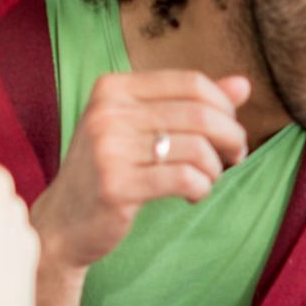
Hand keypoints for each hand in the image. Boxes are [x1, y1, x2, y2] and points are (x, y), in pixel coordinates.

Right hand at [30, 71, 251, 271]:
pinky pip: (184, 179)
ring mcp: (108, 149)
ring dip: (215, 169)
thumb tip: (243, 85)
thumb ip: (191, 104)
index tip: (230, 130)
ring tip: (206, 180)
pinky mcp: (115, 186)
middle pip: (200, 114)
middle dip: (231, 137)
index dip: (224, 106)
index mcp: (113, 88)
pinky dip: (201, 188)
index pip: (191, 82)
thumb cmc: (110, 170)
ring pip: (197, 148)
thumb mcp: (142, 128)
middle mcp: (108, 112)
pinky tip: (193, 195)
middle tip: (235, 157)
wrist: (62, 224)